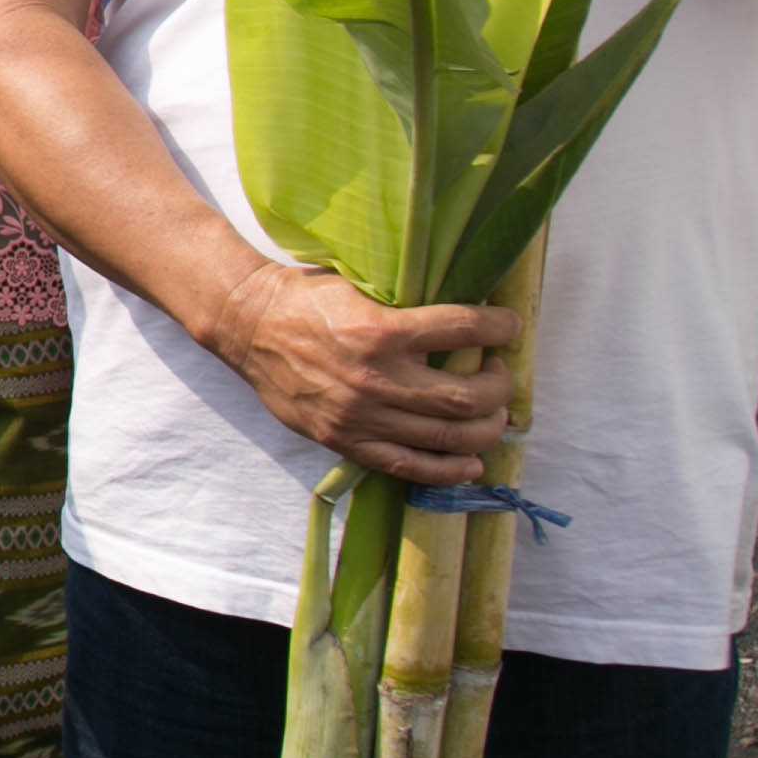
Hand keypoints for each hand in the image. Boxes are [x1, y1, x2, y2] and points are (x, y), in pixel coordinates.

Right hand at [201, 262, 513, 483]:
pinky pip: (408, 466)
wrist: (248, 325)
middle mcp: (376, 377)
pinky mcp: (345, 439)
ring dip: (485, 428)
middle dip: (500, 388)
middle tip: (499, 376)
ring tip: (490, 415)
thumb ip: (406, 310)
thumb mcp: (359, 287)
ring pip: (448, 437)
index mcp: (381, 330)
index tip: (509, 327)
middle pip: (468, 397)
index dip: (501, 328)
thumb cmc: (307, 299)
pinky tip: (471, 463)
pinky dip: (448, 470)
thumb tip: (465, 322)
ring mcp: (361, 415)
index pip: (464, 330)